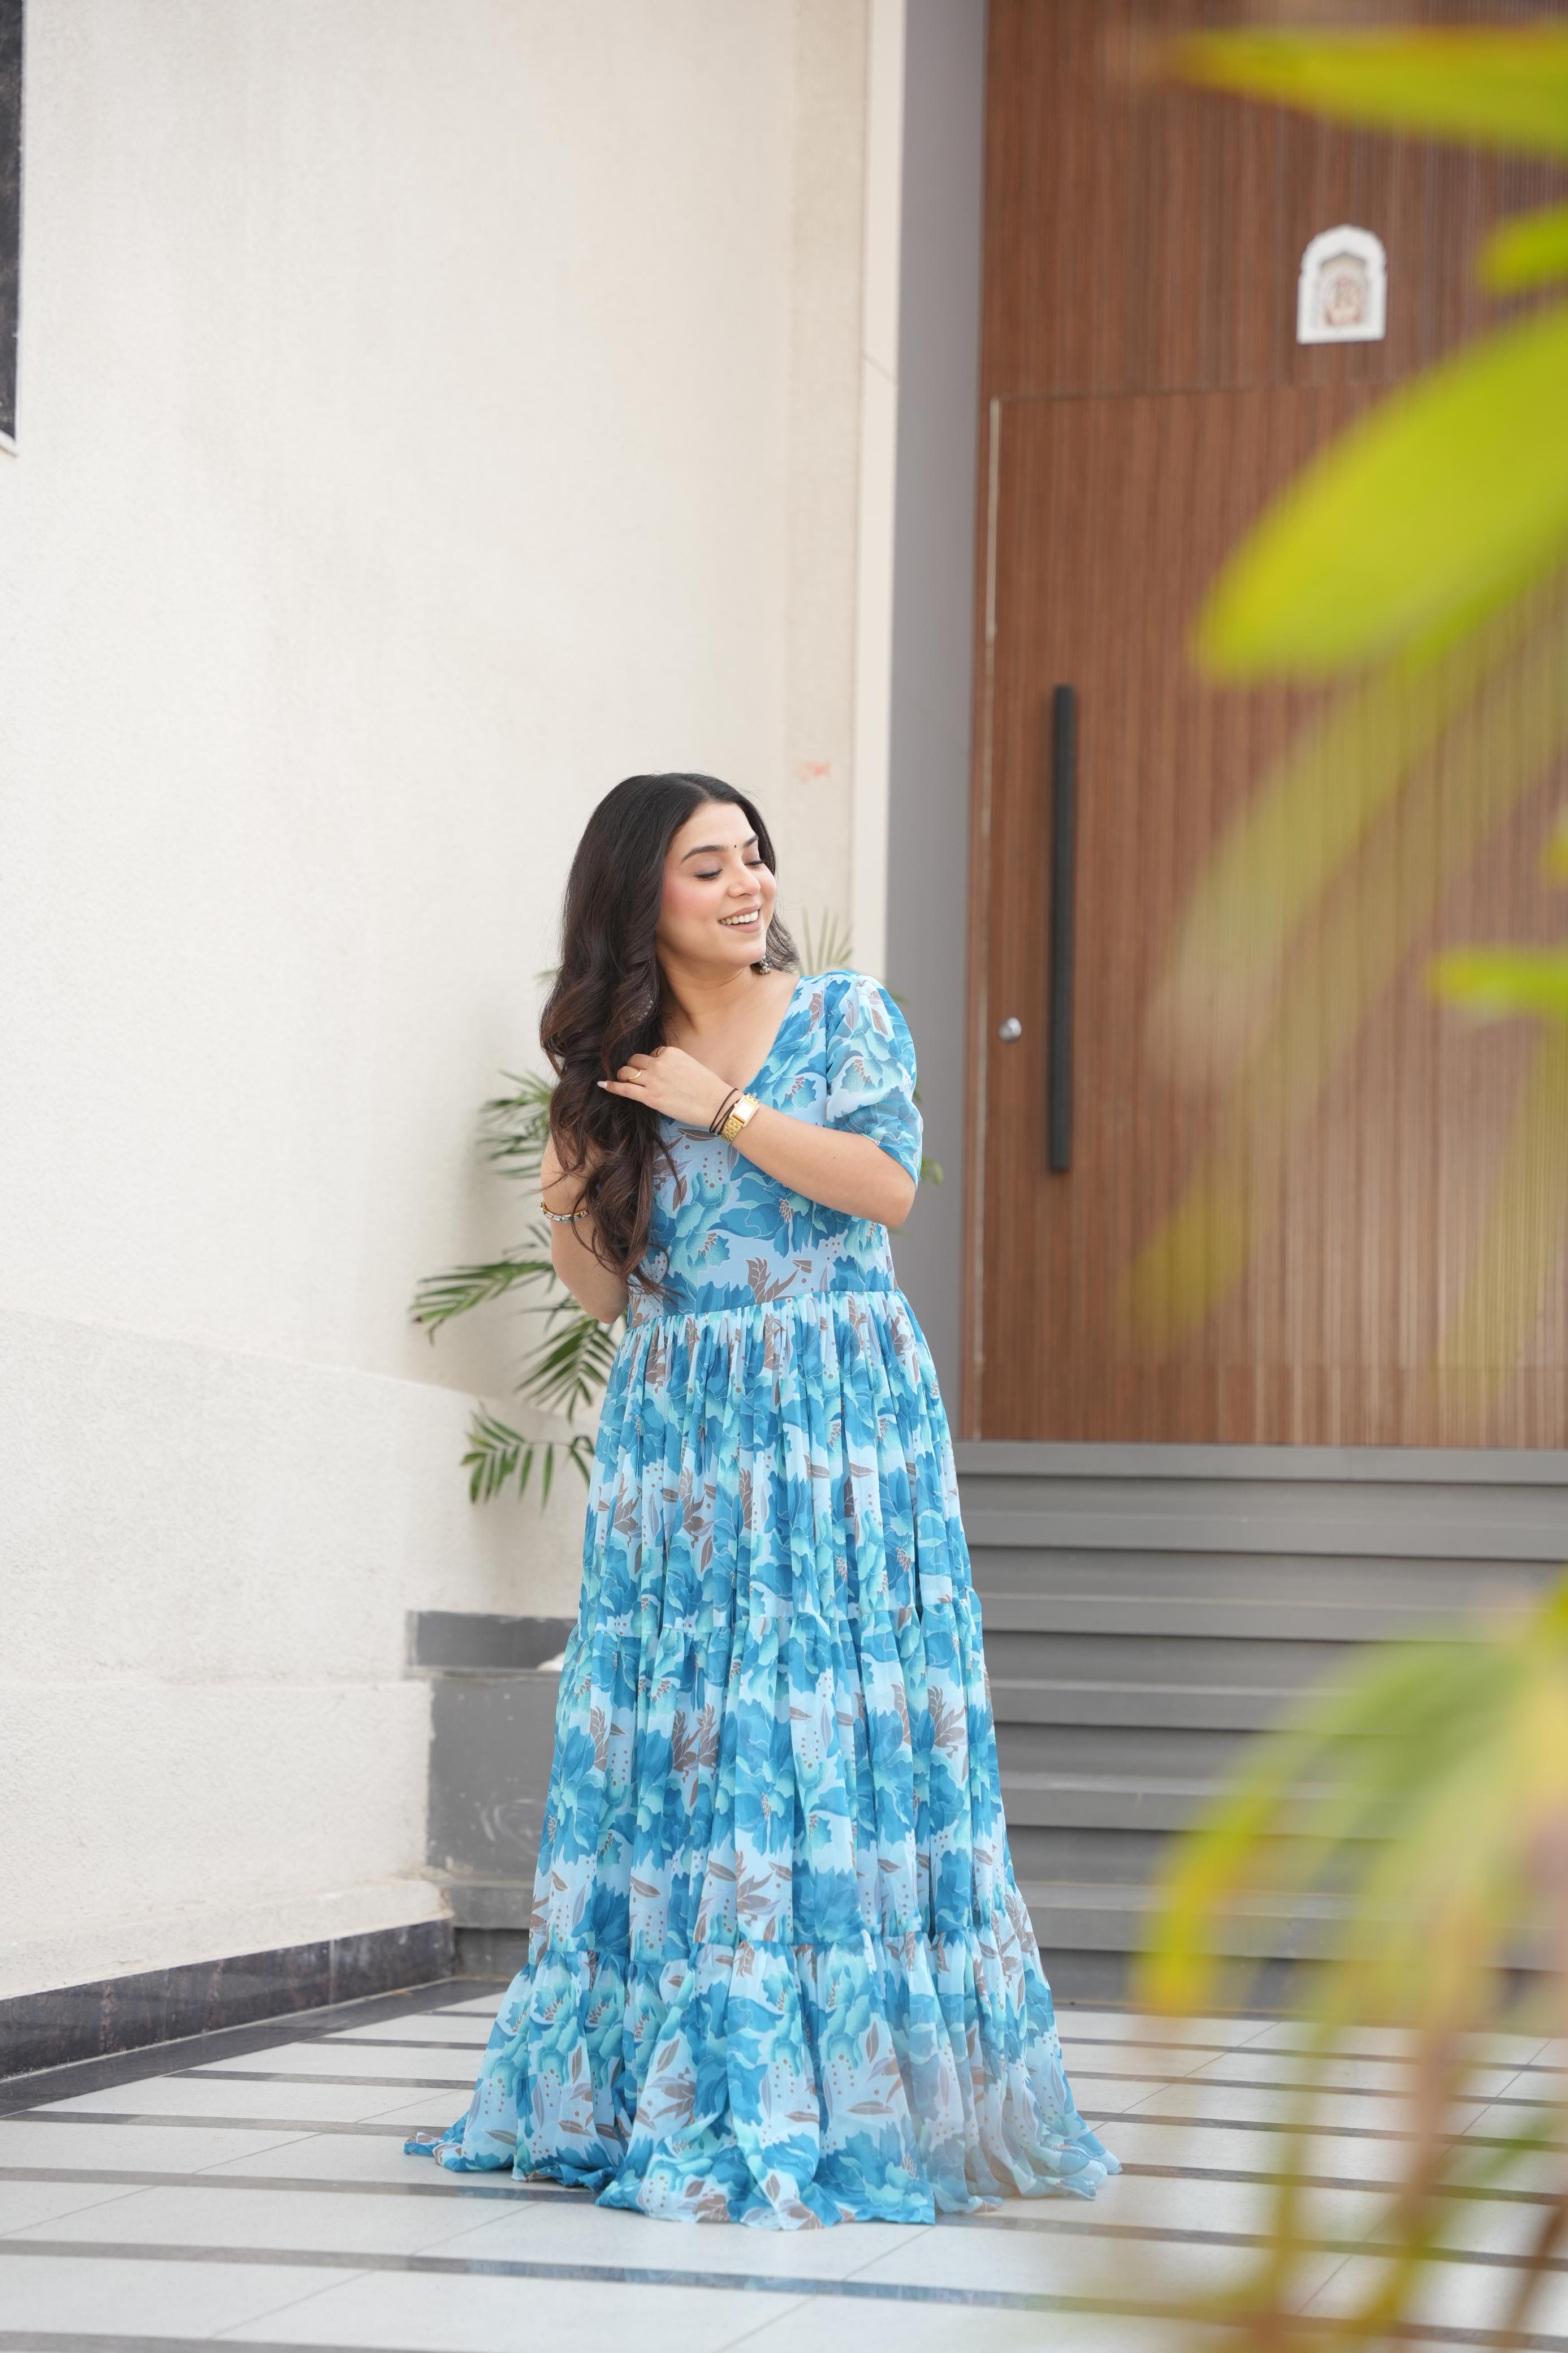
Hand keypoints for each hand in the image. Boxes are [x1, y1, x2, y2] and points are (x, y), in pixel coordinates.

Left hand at [598, 1046, 732, 1129]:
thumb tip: (661, 1071)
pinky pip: (624, 1089)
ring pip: (627, 1072)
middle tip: (636, 1076)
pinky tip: (603, 1084)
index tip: (656, 1072)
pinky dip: (612, 1086)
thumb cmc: (708, 1087)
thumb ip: (673, 1064)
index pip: (651, 1053)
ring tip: (623, 1080)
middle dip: (633, 1067)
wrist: (716, 1103)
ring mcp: (653, 1080)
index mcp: (670, 1052)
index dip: (652, 1063)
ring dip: (623, 1075)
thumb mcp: (690, 1065)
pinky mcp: (650, 1097)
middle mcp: (659, 1063)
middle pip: (635, 1060)